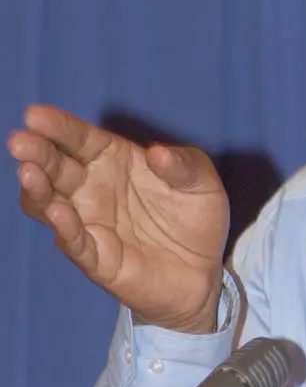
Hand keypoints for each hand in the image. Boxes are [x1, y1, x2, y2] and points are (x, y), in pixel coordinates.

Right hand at [7, 104, 229, 332]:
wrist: (203, 271)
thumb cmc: (195, 218)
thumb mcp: (202, 183)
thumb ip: (184, 165)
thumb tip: (159, 154)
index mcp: (114, 160)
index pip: (80, 139)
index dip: (58, 127)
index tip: (36, 115)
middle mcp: (92, 189)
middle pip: (55, 167)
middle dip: (36, 152)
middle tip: (22, 141)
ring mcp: (90, 224)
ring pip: (48, 204)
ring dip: (37, 189)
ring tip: (30, 172)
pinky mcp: (97, 259)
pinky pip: (74, 243)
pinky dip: (64, 229)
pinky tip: (60, 212)